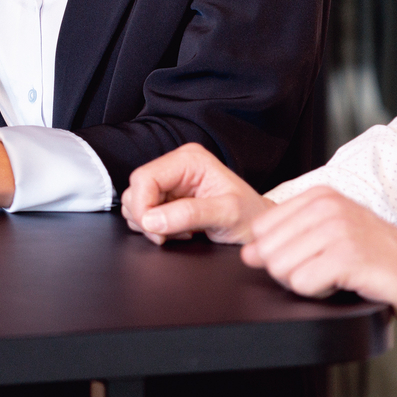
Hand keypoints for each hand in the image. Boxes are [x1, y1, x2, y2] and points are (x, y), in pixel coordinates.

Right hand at [121, 142, 271, 244]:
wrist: (260, 229)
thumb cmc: (251, 217)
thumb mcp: (227, 215)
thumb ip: (190, 215)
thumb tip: (152, 220)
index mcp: (190, 160)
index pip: (144, 177)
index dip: (142, 206)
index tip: (154, 230)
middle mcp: (176, 166)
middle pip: (136, 190)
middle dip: (146, 218)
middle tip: (168, 235)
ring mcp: (171, 182)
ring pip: (136, 202)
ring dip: (150, 225)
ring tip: (179, 233)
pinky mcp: (167, 198)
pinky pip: (144, 213)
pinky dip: (154, 228)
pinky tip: (176, 231)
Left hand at [242, 186, 396, 326]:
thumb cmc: (383, 260)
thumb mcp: (331, 239)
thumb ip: (288, 242)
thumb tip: (248, 254)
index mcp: (318, 196)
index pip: (261, 231)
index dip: (282, 255)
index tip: (315, 259)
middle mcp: (326, 206)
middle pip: (268, 253)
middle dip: (292, 274)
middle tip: (329, 273)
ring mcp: (338, 228)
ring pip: (281, 269)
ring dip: (308, 285)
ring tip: (340, 277)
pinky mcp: (348, 256)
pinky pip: (303, 284)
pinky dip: (321, 294)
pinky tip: (348, 285)